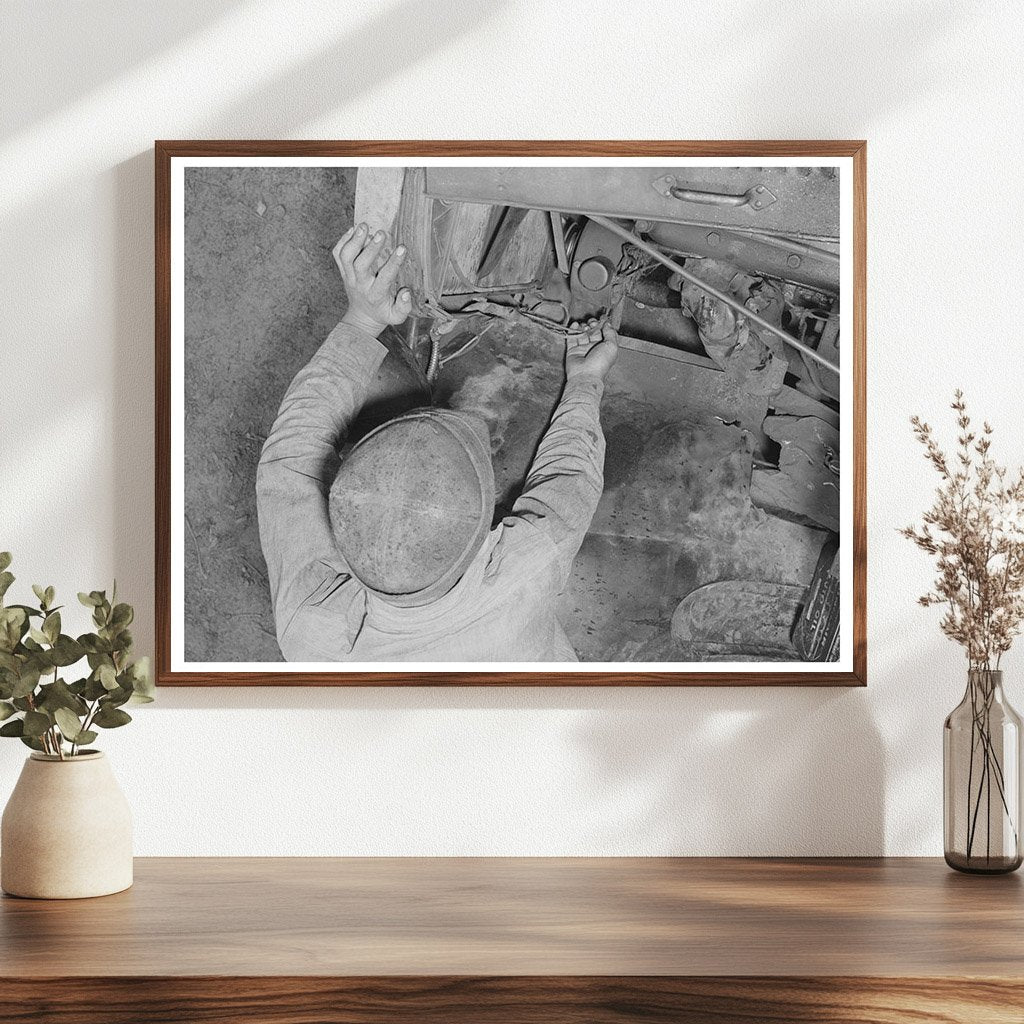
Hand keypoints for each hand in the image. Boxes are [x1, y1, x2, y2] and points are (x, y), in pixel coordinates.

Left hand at [333, 223, 412, 337]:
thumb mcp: (397, 316)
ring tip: (365, 226)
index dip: (393, 262)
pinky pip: (337, 253)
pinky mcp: (343, 270)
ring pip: (346, 257)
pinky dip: (343, 240)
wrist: (362, 316)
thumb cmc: (382, 313)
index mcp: (375, 295)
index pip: (385, 277)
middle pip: (360, 265)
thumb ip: (404, 307)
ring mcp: (349, 276)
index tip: (402, 248)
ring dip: (354, 240)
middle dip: (371, 248)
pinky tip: (354, 230)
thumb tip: (406, 292)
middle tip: (382, 233)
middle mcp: (360, 284)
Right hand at [565, 320, 618, 383]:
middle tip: (592, 323)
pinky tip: (575, 325)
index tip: (602, 318)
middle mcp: (594, 347)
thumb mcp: (612, 346)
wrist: (585, 375)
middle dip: (592, 324)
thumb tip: (608, 324)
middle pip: (593, 331)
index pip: (604, 332)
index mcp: (605, 347)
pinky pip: (571, 338)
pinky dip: (572, 330)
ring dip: (583, 327)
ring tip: (584, 326)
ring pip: (582, 333)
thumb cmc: (600, 363)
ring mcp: (582, 349)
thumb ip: (611, 333)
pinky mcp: (572, 350)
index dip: (603, 324)